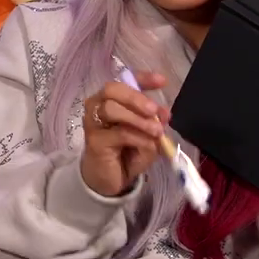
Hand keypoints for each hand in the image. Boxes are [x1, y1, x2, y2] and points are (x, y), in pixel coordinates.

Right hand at [79, 73, 171, 197]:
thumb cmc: (127, 152)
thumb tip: (165, 113)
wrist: (109, 180)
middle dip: (136, 97)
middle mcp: (97, 105)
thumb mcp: (146, 135)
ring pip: (111, 108)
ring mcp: (93, 122)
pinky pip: (119, 133)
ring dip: (137, 118)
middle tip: (154, 110)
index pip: (125, 80)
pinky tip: (148, 145)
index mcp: (112, 99)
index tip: (162, 81)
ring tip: (156, 132)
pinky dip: (138, 137)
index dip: (143, 78)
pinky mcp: (94, 140)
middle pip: (112, 89)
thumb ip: (154, 121)